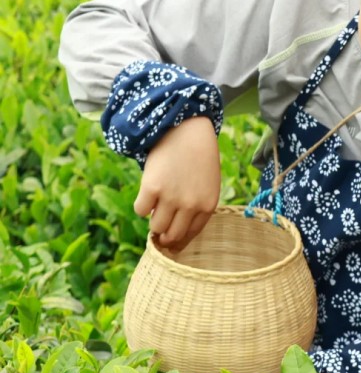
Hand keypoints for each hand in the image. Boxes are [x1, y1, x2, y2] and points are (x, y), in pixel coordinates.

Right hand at [135, 116, 220, 251]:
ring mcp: (171, 198)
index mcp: (208, 205)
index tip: (171, 243)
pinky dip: (141, 206)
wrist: (186, 129)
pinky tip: (147, 194)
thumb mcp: (208, 184)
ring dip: (153, 222)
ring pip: (156, 226)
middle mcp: (191, 205)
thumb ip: (197, 206)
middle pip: (173, 235)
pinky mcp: (151, 188)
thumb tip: (174, 229)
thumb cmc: (198, 157)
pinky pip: (141, 210)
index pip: (191, 234)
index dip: (179, 241)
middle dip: (165, 237)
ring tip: (156, 209)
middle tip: (159, 233)